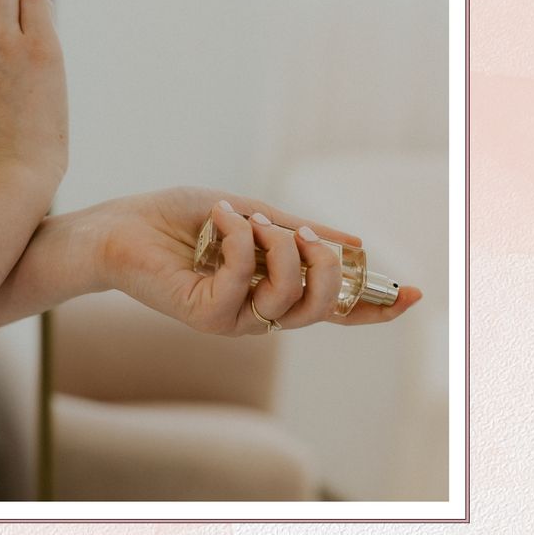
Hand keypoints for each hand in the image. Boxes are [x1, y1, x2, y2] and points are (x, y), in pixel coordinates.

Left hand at [93, 187, 422, 335]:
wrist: (119, 227)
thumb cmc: (178, 220)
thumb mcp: (250, 215)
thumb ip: (296, 230)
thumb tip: (354, 240)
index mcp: (274, 290)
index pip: (334, 310)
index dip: (375, 306)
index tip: (414, 294)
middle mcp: (259, 312)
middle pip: (324, 307)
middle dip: (326, 264)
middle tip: (298, 230)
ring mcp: (234, 319)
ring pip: (290, 295)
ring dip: (277, 245)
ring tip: (244, 217)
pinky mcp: (206, 315)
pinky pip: (245, 277)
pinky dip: (238, 237)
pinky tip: (217, 218)